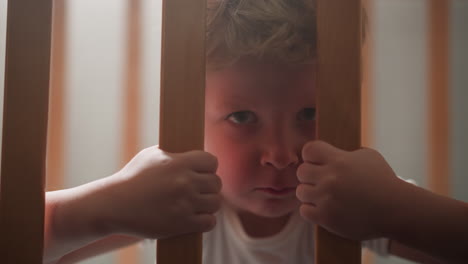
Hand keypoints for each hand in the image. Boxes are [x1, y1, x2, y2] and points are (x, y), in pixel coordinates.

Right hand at [98, 146, 221, 238]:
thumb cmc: (132, 178)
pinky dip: (205, 220)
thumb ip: (175, 154)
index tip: (202, 172)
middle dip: (209, 186)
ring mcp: (185, 204)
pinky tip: (198, 218)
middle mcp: (185, 182)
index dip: (208, 167)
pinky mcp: (182, 224)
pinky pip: (209, 222)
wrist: (114, 205)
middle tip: (200, 190)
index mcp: (179, 163)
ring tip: (199, 204)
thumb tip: (193, 152)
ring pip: (215, 203)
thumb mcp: (152, 155)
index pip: (212, 161)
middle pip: (216, 183)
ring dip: (208, 204)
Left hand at [296, 140, 402, 239]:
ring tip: (322, 195)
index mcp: (339, 161)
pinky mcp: (326, 218)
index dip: (311, 155)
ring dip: (310, 193)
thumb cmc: (384, 181)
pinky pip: (304, 211)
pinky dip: (311, 210)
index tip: (318, 161)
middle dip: (310, 175)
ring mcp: (326, 199)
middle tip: (321, 181)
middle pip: (301, 171)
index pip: (309, 150)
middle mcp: (330, 178)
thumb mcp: (368, 156)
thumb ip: (345, 154)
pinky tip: (323, 208)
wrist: (396, 210)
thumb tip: (329, 154)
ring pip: (301, 191)